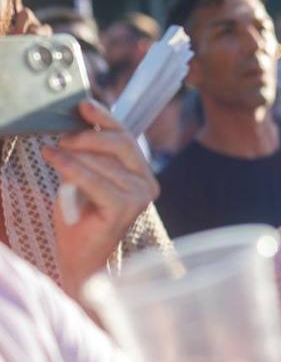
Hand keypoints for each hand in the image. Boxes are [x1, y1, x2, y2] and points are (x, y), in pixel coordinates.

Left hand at [41, 100, 157, 290]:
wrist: (78, 256)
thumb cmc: (80, 217)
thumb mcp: (85, 177)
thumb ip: (89, 155)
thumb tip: (76, 125)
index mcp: (143, 174)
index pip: (127, 137)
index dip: (106, 118)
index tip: (84, 105)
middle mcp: (148, 184)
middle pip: (122, 144)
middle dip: (89, 136)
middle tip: (63, 137)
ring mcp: (140, 198)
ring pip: (104, 162)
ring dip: (73, 155)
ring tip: (51, 151)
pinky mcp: (124, 209)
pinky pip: (95, 180)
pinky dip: (71, 167)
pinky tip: (54, 159)